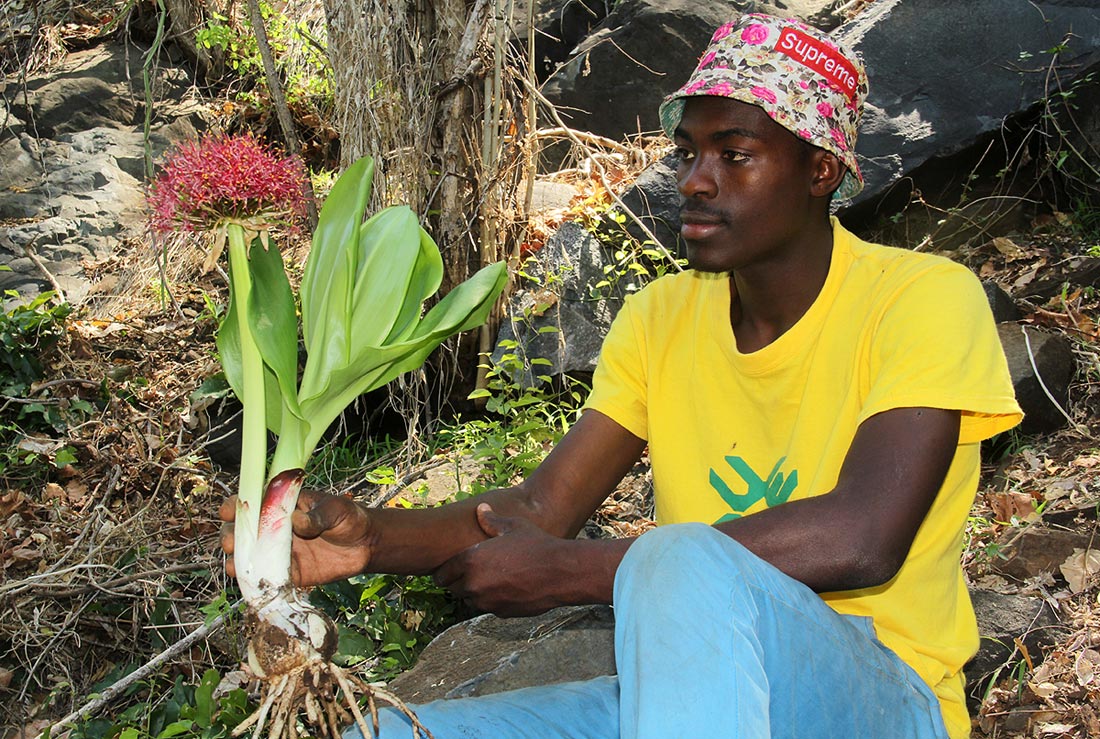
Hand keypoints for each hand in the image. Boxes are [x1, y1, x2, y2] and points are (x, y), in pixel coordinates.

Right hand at [219, 488, 373, 587]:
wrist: (366, 544)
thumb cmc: (348, 518)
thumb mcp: (335, 510)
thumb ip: (316, 516)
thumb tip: (297, 521)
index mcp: (282, 505)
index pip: (252, 502)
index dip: (236, 506)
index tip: (229, 511)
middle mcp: (275, 528)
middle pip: (242, 531)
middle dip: (230, 535)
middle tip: (231, 542)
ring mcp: (279, 551)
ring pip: (249, 555)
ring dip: (237, 559)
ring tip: (234, 563)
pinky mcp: (289, 573)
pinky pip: (267, 578)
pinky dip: (255, 581)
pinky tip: (248, 582)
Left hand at [432, 504, 573, 616]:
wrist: (561, 572)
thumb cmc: (537, 545)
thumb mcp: (513, 527)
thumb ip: (491, 521)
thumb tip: (480, 509)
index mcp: (471, 560)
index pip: (441, 574)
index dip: (445, 571)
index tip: (450, 569)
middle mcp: (474, 584)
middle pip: (453, 590)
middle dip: (459, 582)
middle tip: (471, 573)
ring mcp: (487, 601)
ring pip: (470, 601)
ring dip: (475, 593)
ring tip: (490, 580)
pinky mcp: (501, 613)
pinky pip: (489, 608)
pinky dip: (493, 601)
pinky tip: (506, 588)